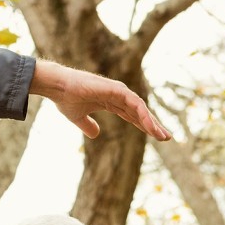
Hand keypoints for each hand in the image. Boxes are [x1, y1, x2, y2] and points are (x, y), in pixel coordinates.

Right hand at [31, 60, 170, 140]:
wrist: (58, 87)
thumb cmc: (65, 98)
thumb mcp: (77, 117)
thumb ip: (88, 125)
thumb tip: (96, 134)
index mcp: (111, 102)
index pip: (132, 115)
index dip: (144, 126)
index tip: (155, 136)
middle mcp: (118, 96)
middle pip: (140, 113)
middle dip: (154, 125)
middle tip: (167, 137)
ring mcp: (119, 91)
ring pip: (140, 109)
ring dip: (152, 122)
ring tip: (161, 136)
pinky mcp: (117, 90)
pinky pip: (135, 104)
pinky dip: (143, 115)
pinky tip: (151, 126)